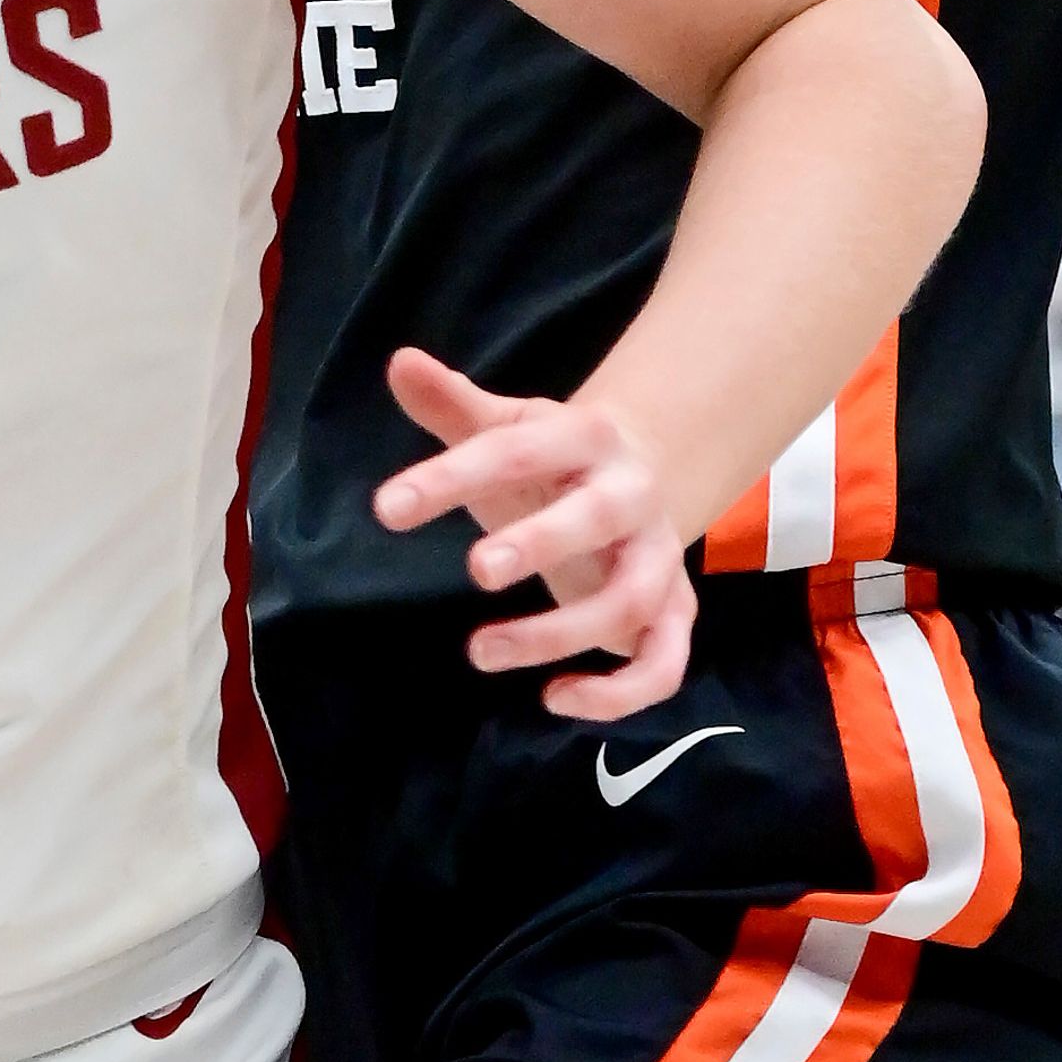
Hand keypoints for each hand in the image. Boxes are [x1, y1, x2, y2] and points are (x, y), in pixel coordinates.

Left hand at [372, 347, 694, 710]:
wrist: (643, 478)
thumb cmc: (554, 461)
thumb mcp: (507, 430)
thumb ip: (452, 406)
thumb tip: (399, 361)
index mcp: (585, 438)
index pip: (514, 453)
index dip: (452, 478)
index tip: (387, 510)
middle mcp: (632, 497)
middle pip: (595, 519)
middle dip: (540, 543)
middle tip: (476, 570)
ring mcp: (659, 558)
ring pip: (630, 601)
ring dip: (559, 634)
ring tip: (480, 652)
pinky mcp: (674, 613)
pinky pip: (663, 664)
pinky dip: (618, 694)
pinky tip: (554, 700)